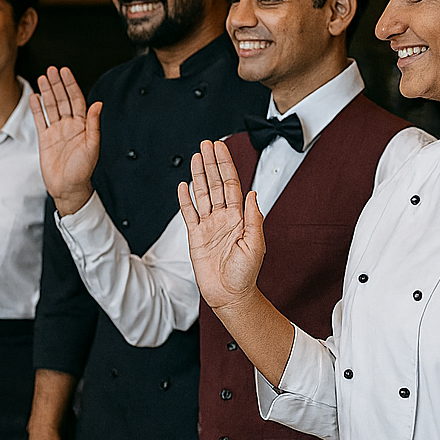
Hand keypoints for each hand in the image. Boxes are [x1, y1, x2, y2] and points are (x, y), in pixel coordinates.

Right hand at [31, 67, 102, 214]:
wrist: (68, 188)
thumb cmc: (82, 170)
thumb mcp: (92, 147)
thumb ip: (94, 124)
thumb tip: (98, 104)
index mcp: (83, 125)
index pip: (76, 99)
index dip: (71, 85)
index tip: (65, 72)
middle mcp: (69, 125)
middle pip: (62, 99)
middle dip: (57, 84)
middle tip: (52, 70)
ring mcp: (57, 131)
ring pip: (51, 107)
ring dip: (47, 92)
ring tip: (42, 78)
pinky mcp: (45, 139)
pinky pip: (40, 120)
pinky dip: (37, 109)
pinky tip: (34, 97)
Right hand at [177, 139, 265, 311]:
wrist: (229, 295)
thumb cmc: (246, 274)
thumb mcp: (256, 245)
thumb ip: (254, 218)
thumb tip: (253, 194)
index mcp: (239, 218)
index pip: (231, 184)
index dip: (226, 165)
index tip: (221, 149)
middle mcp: (223, 218)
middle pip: (215, 184)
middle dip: (211, 163)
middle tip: (207, 145)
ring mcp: (208, 226)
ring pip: (202, 194)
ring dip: (198, 175)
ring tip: (196, 157)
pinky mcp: (195, 236)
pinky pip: (188, 213)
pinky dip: (185, 199)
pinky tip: (183, 186)